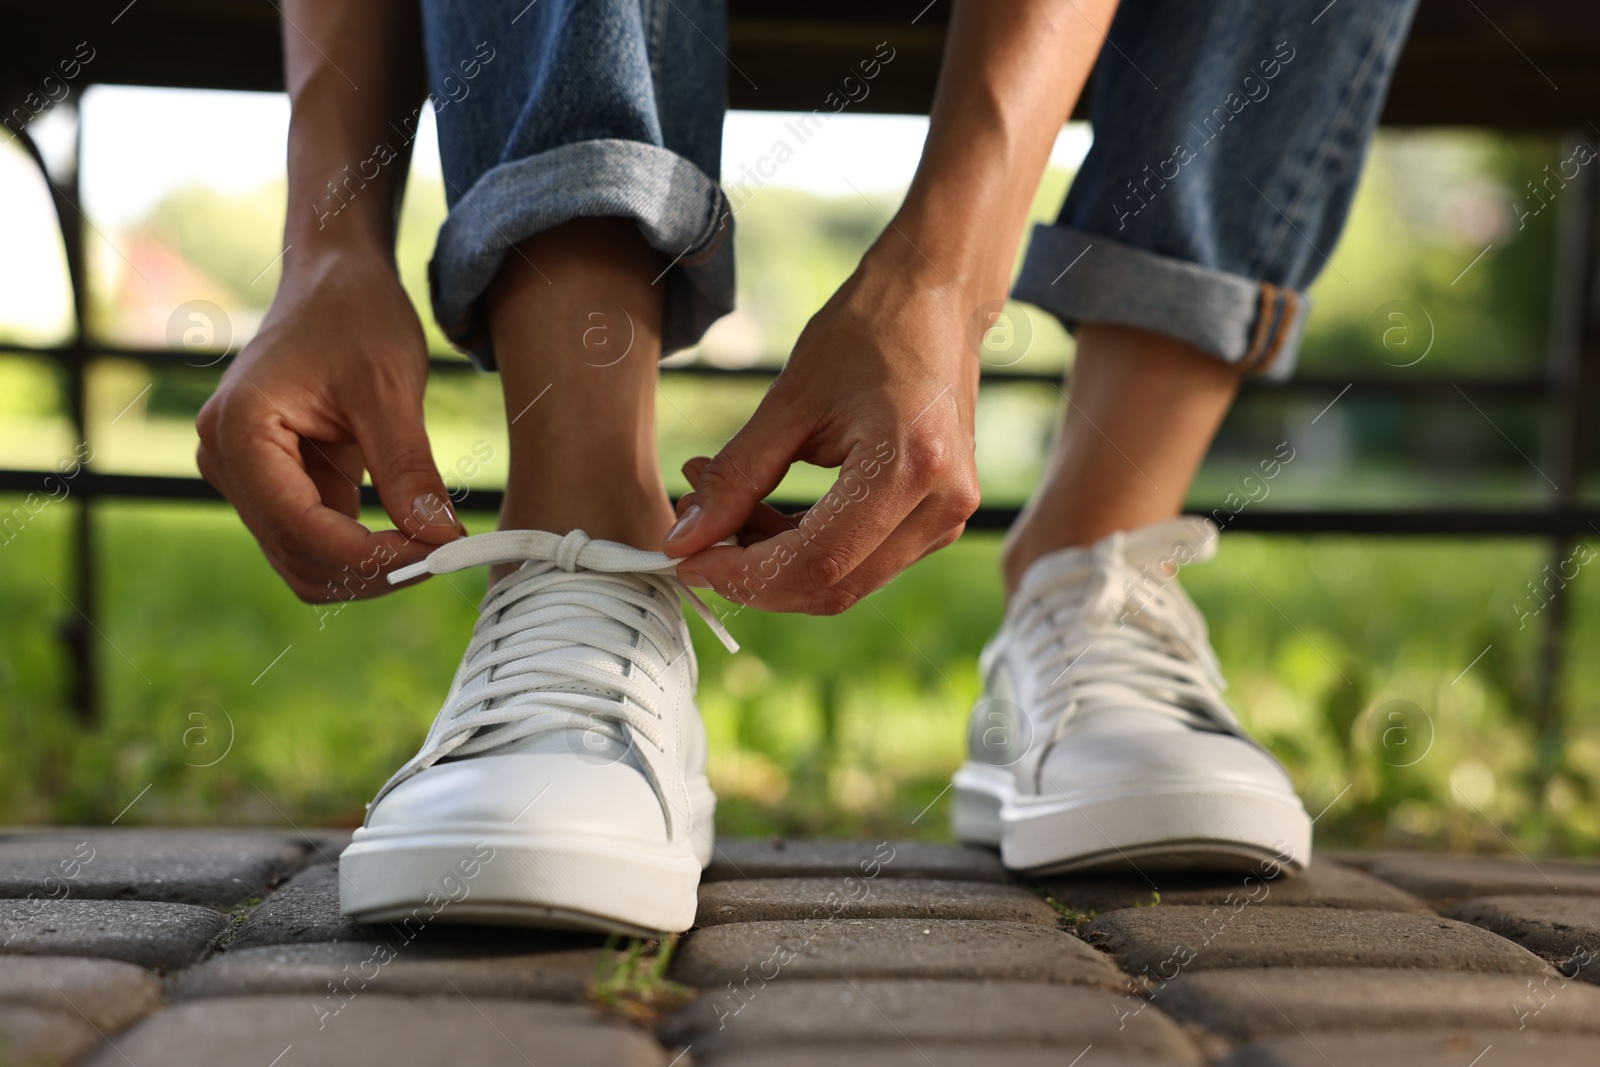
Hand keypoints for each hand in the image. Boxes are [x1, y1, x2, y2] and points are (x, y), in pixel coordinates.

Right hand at [196, 249, 462, 601]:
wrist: (335, 280)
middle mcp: (225, 460)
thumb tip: (440, 538)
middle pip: (298, 555)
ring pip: (305, 559)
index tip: (438, 553)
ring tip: (435, 543)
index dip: (371, 554)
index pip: (301, 527)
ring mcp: (244, 475)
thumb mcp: (390, 390)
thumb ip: (408, 469)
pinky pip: (315, 538)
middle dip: (373, 568)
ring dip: (369, 567)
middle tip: (446, 553)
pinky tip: (415, 532)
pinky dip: (363, 547)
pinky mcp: (272, 481)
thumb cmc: (355, 316)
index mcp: (239, 431)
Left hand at [662, 245, 981, 613]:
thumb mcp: (789, 400)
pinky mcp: (936, 520)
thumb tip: (683, 541)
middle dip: (753, 575)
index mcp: (908, 467)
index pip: (814, 562)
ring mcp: (947, 519)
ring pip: (842, 581)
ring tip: (721, 507)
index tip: (686, 559)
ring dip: (773, 561)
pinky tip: (758, 507)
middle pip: (831, 586)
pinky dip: (801, 547)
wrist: (937, 298)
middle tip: (695, 535)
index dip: (742, 575)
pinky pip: (859, 559)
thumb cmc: (867, 332)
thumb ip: (735, 477)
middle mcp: (941, 506)